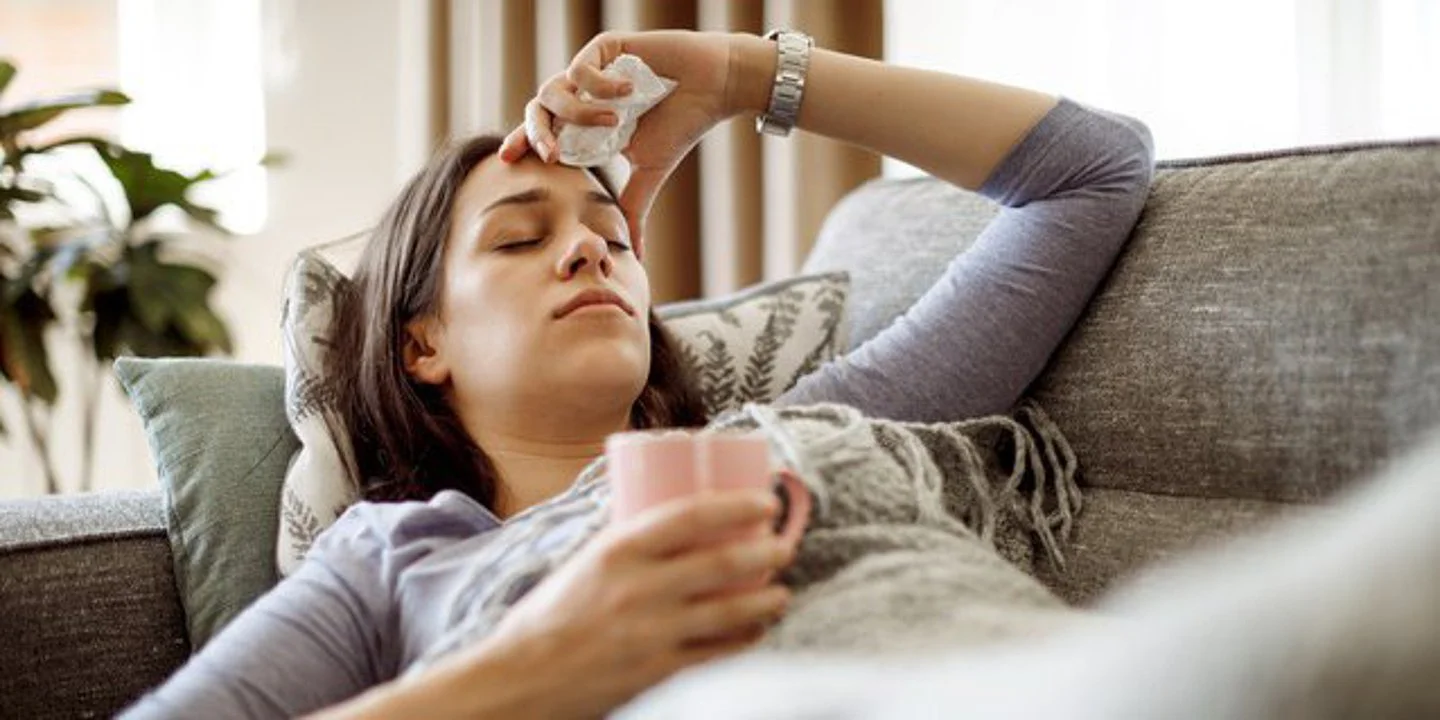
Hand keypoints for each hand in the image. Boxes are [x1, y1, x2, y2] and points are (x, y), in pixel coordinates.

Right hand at [463, 489, 797, 718]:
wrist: (522, 678)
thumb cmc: (551, 615)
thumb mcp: (587, 562)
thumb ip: (632, 546)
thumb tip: (683, 524)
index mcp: (617, 550)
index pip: (691, 515)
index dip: (737, 505)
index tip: (765, 501)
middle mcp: (638, 588)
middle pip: (722, 562)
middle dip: (767, 551)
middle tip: (785, 546)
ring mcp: (651, 632)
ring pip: (729, 611)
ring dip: (767, 600)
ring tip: (781, 592)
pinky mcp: (658, 671)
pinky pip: (717, 653)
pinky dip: (745, 639)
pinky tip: (756, 630)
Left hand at [499, 30, 769, 256]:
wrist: (712, 88)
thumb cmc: (681, 126)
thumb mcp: (649, 173)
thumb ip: (632, 208)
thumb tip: (638, 256)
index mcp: (585, 124)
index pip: (543, 133)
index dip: (523, 143)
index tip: (506, 160)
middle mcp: (582, 95)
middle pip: (536, 110)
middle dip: (536, 135)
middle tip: (552, 156)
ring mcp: (591, 70)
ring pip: (553, 89)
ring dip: (579, 112)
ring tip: (615, 122)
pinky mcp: (604, 48)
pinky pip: (580, 69)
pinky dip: (601, 86)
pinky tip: (631, 91)